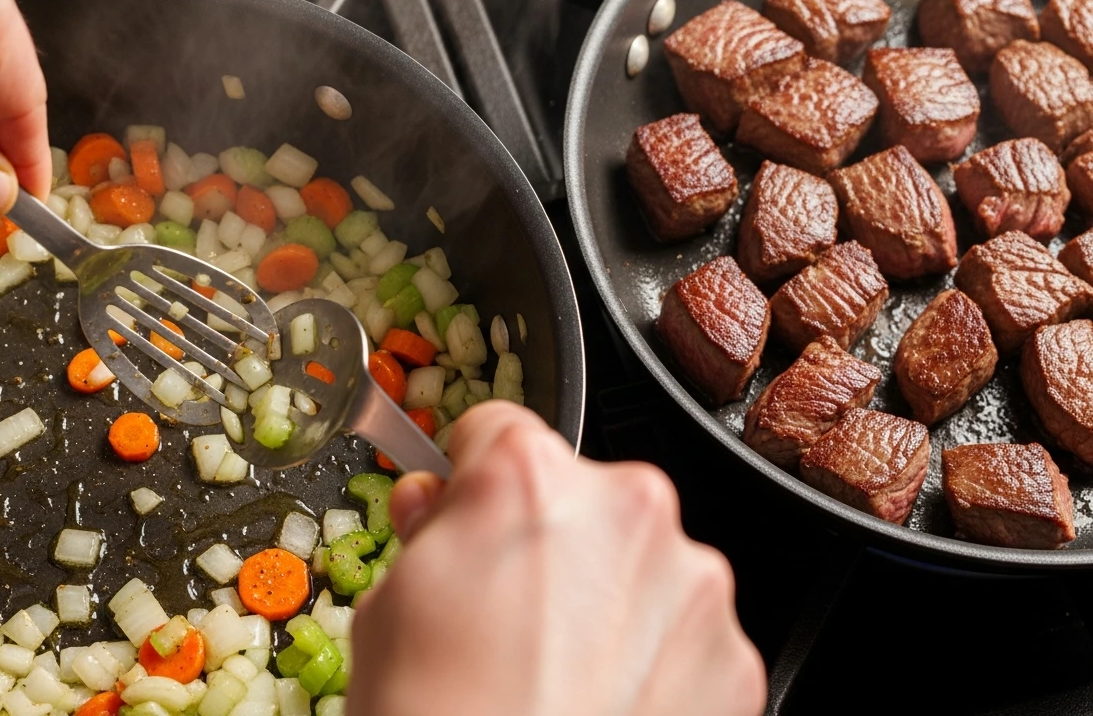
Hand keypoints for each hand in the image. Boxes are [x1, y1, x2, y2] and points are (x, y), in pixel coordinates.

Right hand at [349, 401, 765, 715]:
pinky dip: (652, 660)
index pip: (496, 428)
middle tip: (508, 615)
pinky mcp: (732, 656)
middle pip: (580, 495)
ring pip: (639, 562)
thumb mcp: (387, 605)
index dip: (469, 478)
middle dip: (548, 539)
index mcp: (529, 476)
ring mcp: (691, 584)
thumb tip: (440, 509)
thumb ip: (428, 531)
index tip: (464, 510)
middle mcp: (627, 508)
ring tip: (558, 671)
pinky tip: (603, 702)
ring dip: (606, 597)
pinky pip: (682, 631)